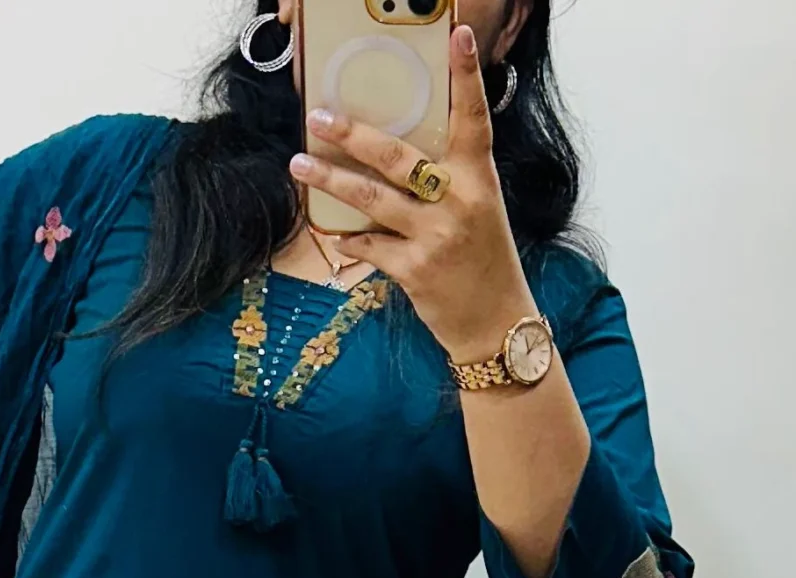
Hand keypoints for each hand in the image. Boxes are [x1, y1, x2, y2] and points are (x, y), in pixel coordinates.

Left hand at [291, 23, 534, 365]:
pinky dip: (348, 238)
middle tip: (318, 117)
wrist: (496, 323)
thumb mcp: (479, 209)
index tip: (457, 34)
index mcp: (478, 178)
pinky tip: (329, 230)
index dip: (467, 76)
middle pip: (397, 156)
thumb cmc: (484, 261)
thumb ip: (447, 178)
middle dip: (352, 134)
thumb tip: (398, 152)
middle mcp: (458, 201)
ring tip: (299, 165)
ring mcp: (435, 235)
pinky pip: (369, 246)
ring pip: (371, 199)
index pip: (474, 117)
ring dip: (330, 181)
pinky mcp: (415, 270)